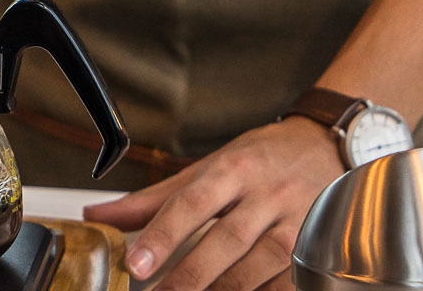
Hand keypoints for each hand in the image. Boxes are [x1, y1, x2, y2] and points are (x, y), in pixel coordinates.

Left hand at [84, 117, 343, 290]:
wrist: (327, 147)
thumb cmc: (258, 159)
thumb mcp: (205, 168)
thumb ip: (152, 198)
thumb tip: (96, 215)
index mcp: (232, 169)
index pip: (191, 203)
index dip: (163, 234)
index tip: (138, 263)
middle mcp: (266, 194)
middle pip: (225, 240)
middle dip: (190, 273)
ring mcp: (298, 223)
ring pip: (259, 266)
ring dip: (225, 289)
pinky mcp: (319, 248)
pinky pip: (288, 282)